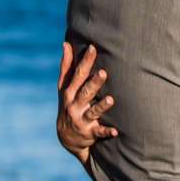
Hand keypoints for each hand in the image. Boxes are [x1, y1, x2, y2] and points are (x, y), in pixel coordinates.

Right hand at [57, 40, 115, 161]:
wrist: (66, 136)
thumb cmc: (69, 103)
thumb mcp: (64, 87)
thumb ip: (66, 66)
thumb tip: (66, 43)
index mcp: (70, 92)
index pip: (78, 74)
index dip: (85, 61)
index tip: (93, 48)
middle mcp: (74, 105)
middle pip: (85, 92)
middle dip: (93, 83)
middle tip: (103, 72)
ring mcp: (81, 119)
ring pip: (92, 112)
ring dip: (101, 106)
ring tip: (111, 99)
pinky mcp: (90, 132)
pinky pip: (99, 132)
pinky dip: (106, 132)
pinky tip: (115, 131)